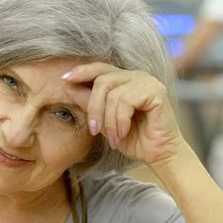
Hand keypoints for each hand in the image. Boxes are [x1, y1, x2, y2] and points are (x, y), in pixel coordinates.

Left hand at [64, 62, 184, 166]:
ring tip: (113, 137)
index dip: (82, 71)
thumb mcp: (104, 122)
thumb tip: (69, 86)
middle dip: (93, 108)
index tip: (65, 79)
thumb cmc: (133, 138)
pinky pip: (126, 101)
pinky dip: (120, 121)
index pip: (100, 68)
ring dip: (109, 121)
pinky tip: (124, 132)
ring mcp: (147, 81)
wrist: (157, 154)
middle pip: (102, 80)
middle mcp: (135, 76)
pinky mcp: (156, 90)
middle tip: (93, 130)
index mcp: (124, 79)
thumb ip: (90, 104)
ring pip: (112, 94)